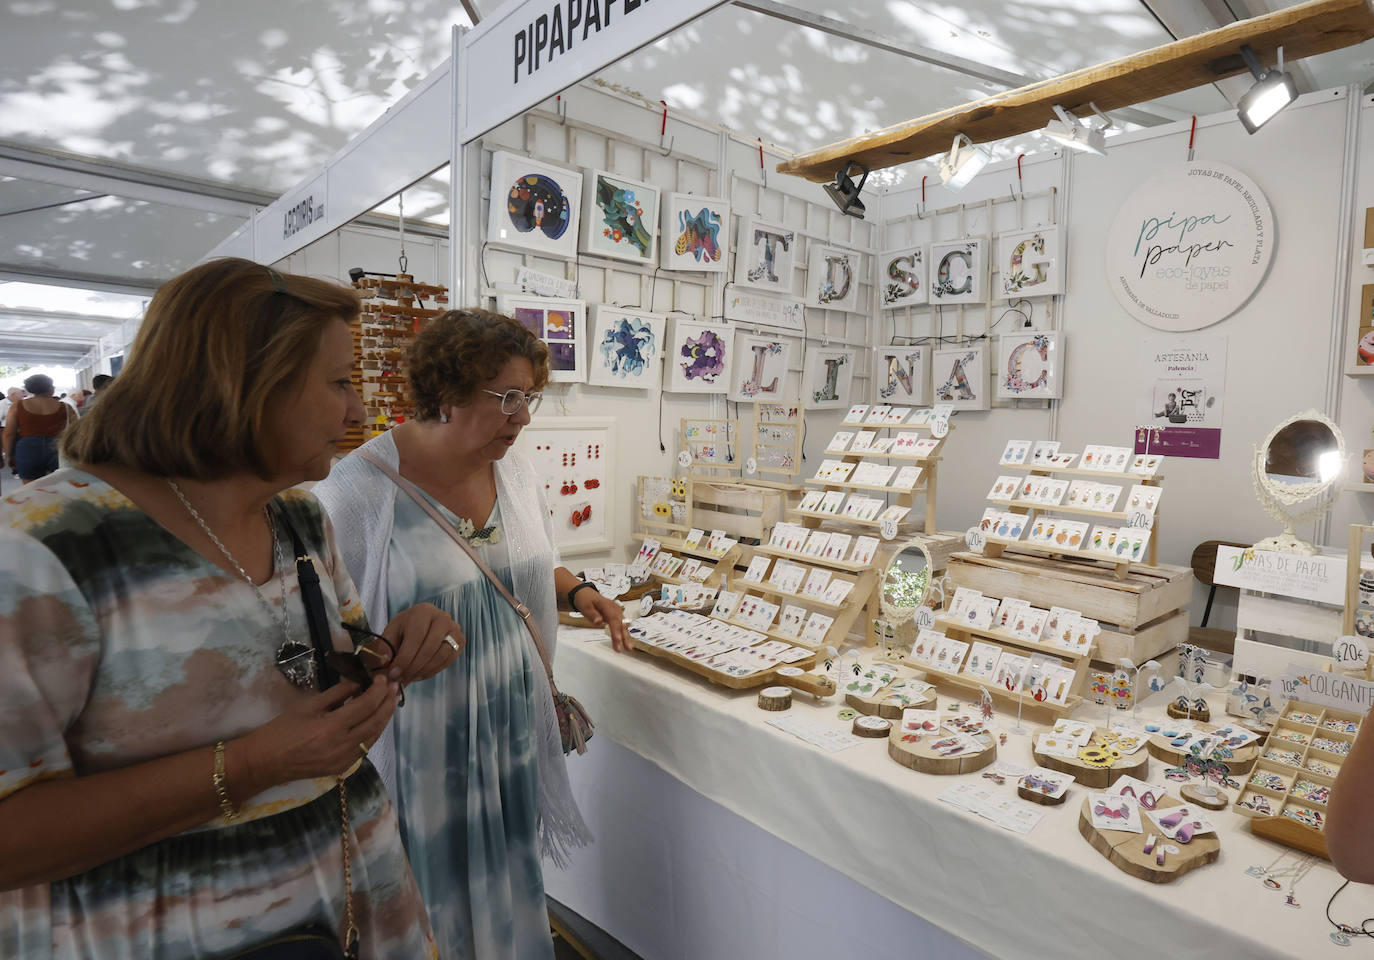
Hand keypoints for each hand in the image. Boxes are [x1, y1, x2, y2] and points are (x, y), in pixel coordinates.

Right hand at [236, 677, 399, 785]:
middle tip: (395, 686)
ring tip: (390, 701)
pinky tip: (375, 720)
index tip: (383, 678)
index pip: (366, 705)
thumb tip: (360, 682)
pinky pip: (364, 747)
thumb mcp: (309, 705)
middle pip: (376, 721)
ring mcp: (344, 760)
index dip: (378, 690)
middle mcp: (343, 746)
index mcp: (332, 727)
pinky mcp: (342, 769)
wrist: (265, 762)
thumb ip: (337, 694)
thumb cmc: (282, 729)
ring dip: (384, 717)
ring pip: (374, 736)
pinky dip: (373, 732)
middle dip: (388, 702)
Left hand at [382, 602, 464, 683]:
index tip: (394, 673)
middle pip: (431, 647)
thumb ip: (386, 647)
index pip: (416, 637)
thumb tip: (386, 662)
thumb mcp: (390, 633)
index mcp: (422, 611)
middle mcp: (442, 617)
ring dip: (425, 670)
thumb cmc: (404, 629)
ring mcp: (454, 629)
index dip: (405, 658)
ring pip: (442, 655)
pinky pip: (450, 659)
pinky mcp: (460, 641)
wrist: (420, 625)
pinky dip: (435, 670)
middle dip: (414, 667)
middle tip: (402, 679)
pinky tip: (421, 673)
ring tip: (411, 677)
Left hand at [574, 588, 631, 651]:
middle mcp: (615, 609)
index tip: (618, 639)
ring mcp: (617, 612)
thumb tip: (598, 622)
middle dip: (625, 636)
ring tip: (628, 648)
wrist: (585, 594)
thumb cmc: (585, 600)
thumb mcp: (585, 606)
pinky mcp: (616, 616)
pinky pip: (622, 626)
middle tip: (627, 647)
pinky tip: (626, 643)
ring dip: (626, 637)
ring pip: (623, 625)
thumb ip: (592, 615)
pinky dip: (624, 634)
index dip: (616, 630)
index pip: (614, 619)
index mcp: (607, 605)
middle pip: (621, 623)